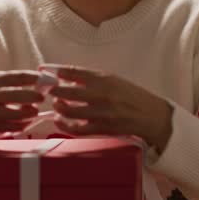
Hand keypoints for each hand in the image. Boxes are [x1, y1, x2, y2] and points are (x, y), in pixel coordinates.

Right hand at [0, 70, 44, 142]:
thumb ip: (12, 81)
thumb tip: (39, 80)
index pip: (18, 77)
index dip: (35, 78)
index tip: (48, 80)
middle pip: (18, 95)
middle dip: (34, 97)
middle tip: (42, 98)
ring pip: (17, 115)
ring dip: (30, 114)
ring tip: (33, 111)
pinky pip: (13, 127)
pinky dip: (23, 125)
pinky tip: (25, 121)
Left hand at [49, 66, 172, 151]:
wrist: (152, 116)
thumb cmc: (133, 97)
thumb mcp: (115, 81)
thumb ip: (93, 80)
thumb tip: (70, 79)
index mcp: (105, 79)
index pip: (76, 72)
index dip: (58, 71)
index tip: (46, 70)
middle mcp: (102, 95)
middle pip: (68, 92)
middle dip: (54, 91)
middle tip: (48, 90)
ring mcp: (102, 113)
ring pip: (70, 112)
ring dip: (59, 108)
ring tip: (57, 105)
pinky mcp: (102, 129)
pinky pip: (78, 129)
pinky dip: (65, 125)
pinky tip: (60, 121)